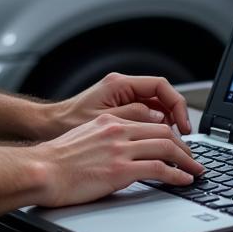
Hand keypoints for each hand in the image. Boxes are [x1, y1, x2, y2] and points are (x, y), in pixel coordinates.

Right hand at [29, 113, 204, 207]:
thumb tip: (119, 151)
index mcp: (109, 120)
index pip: (149, 119)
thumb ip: (105, 138)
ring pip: (166, 146)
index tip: (176, 143)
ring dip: (186, 160)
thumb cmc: (55, 161)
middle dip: (183, 145)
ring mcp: (120, 149)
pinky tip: (184, 181)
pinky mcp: (120, 170)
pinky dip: (177, 175)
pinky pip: (159, 168)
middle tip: (192, 158)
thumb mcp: (83, 137)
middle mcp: (117, 130)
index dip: (169, 131)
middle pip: (163, 130)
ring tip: (195, 170)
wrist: (41, 171)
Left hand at [47, 72, 192, 137]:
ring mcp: (120, 99)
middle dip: (177, 117)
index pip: (160, 87)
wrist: (47, 129)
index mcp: (119, 84)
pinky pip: (145, 116)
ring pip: (155, 108)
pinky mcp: (118, 112)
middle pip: (161, 97)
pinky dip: (155, 130)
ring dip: (167, 125)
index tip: (184, 126)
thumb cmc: (67, 124)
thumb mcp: (104, 122)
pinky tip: (158, 146)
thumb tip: (160, 122)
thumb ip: (134, 118)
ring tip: (174, 146)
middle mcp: (121, 87)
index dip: (177, 105)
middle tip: (185, 140)